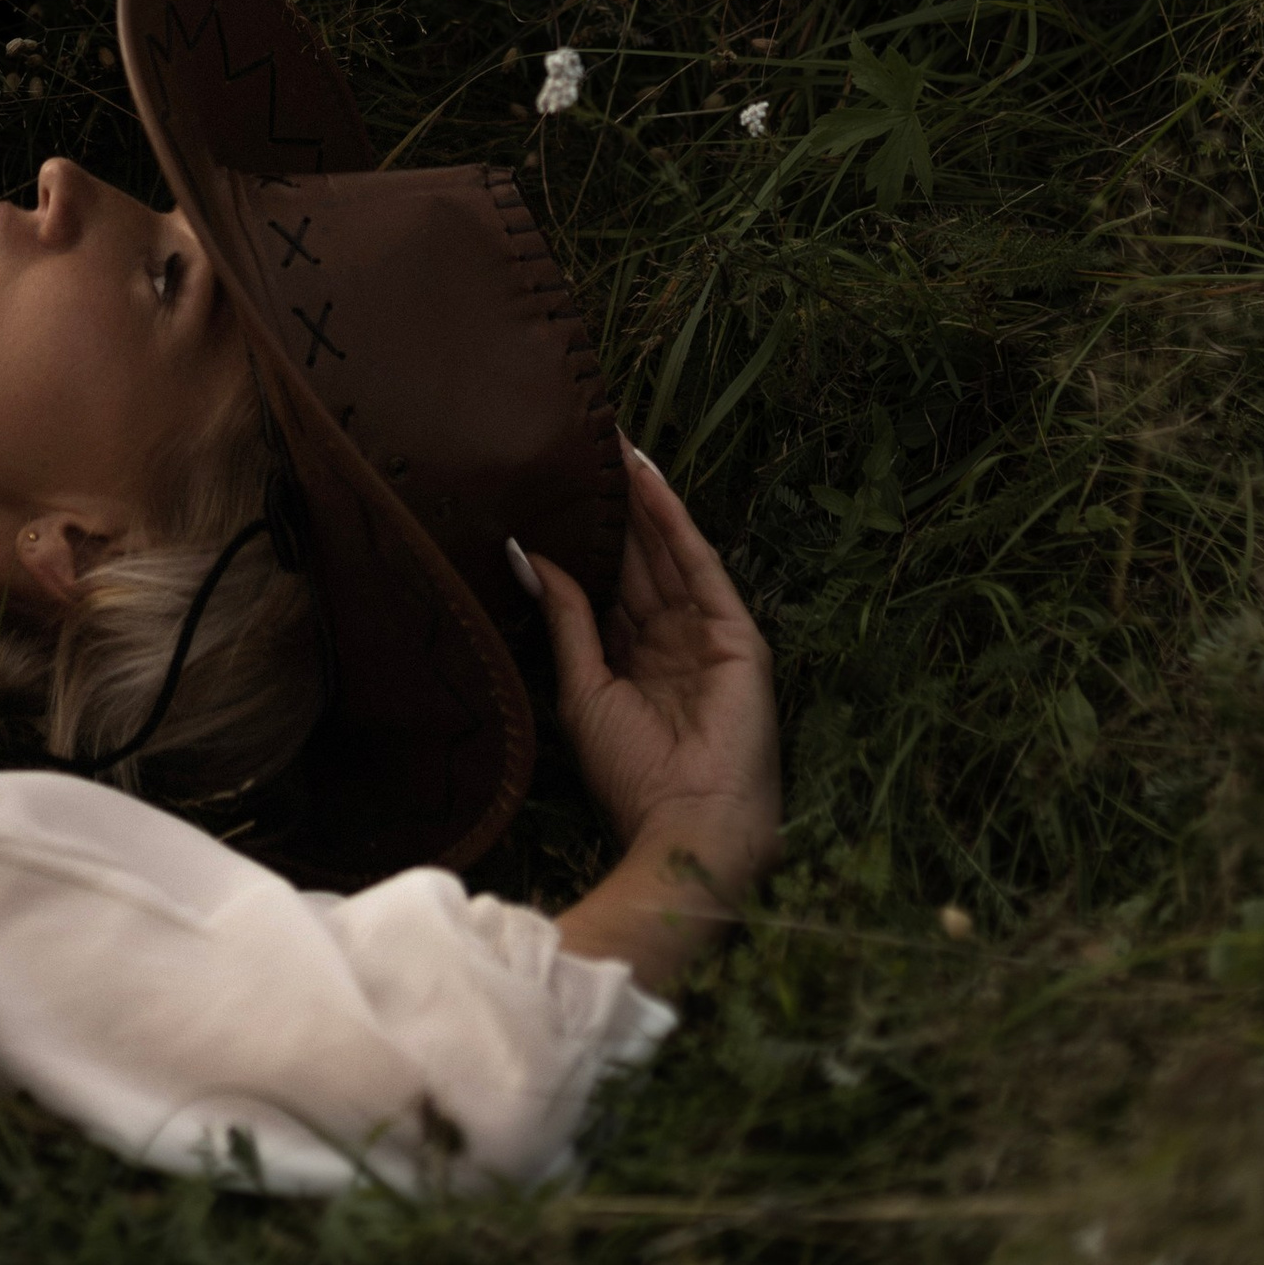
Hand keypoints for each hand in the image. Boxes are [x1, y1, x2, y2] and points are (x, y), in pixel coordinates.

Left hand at [528, 447, 778, 901]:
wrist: (688, 825)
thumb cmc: (631, 773)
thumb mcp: (583, 688)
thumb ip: (565, 618)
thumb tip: (527, 552)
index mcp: (632, 658)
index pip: (608, 581)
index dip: (586, 533)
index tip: (559, 481)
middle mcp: (669, 639)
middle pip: (637, 558)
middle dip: (613, 503)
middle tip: (586, 439)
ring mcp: (706, 634)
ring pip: (666, 552)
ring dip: (641, 499)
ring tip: (614, 442)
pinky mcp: (736, 635)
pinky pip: (699, 567)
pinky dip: (674, 523)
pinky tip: (650, 482)